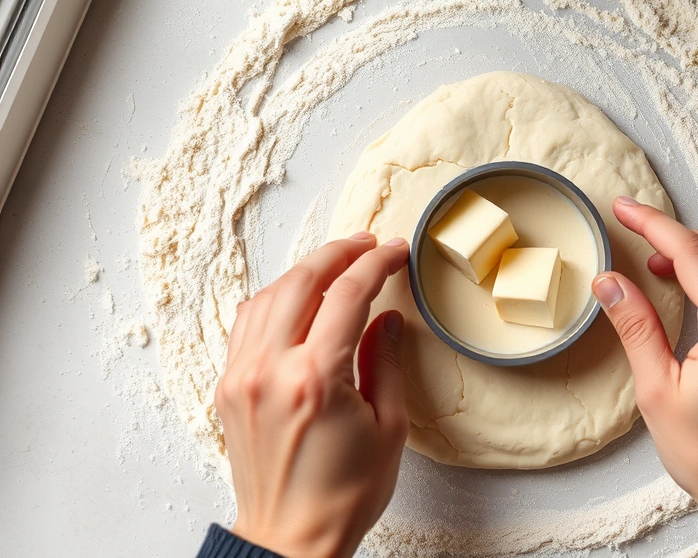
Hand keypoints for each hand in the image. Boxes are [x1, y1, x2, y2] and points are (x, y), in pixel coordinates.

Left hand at [215, 233, 409, 557]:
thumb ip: (384, 362)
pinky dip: (273, 299)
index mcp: (315, 380)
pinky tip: (295, 297)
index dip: (375, 264)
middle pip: (302, 282)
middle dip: (338, 253)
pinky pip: (246, 323)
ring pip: (269, 295)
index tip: (394, 252)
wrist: (290, 538)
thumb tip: (386, 318)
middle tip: (366, 244)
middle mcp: (270, 370)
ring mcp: (242, 376)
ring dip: (304, 271)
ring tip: (335, 264)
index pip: (347, 295)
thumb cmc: (344, 495)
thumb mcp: (389, 427)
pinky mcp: (228, 387)